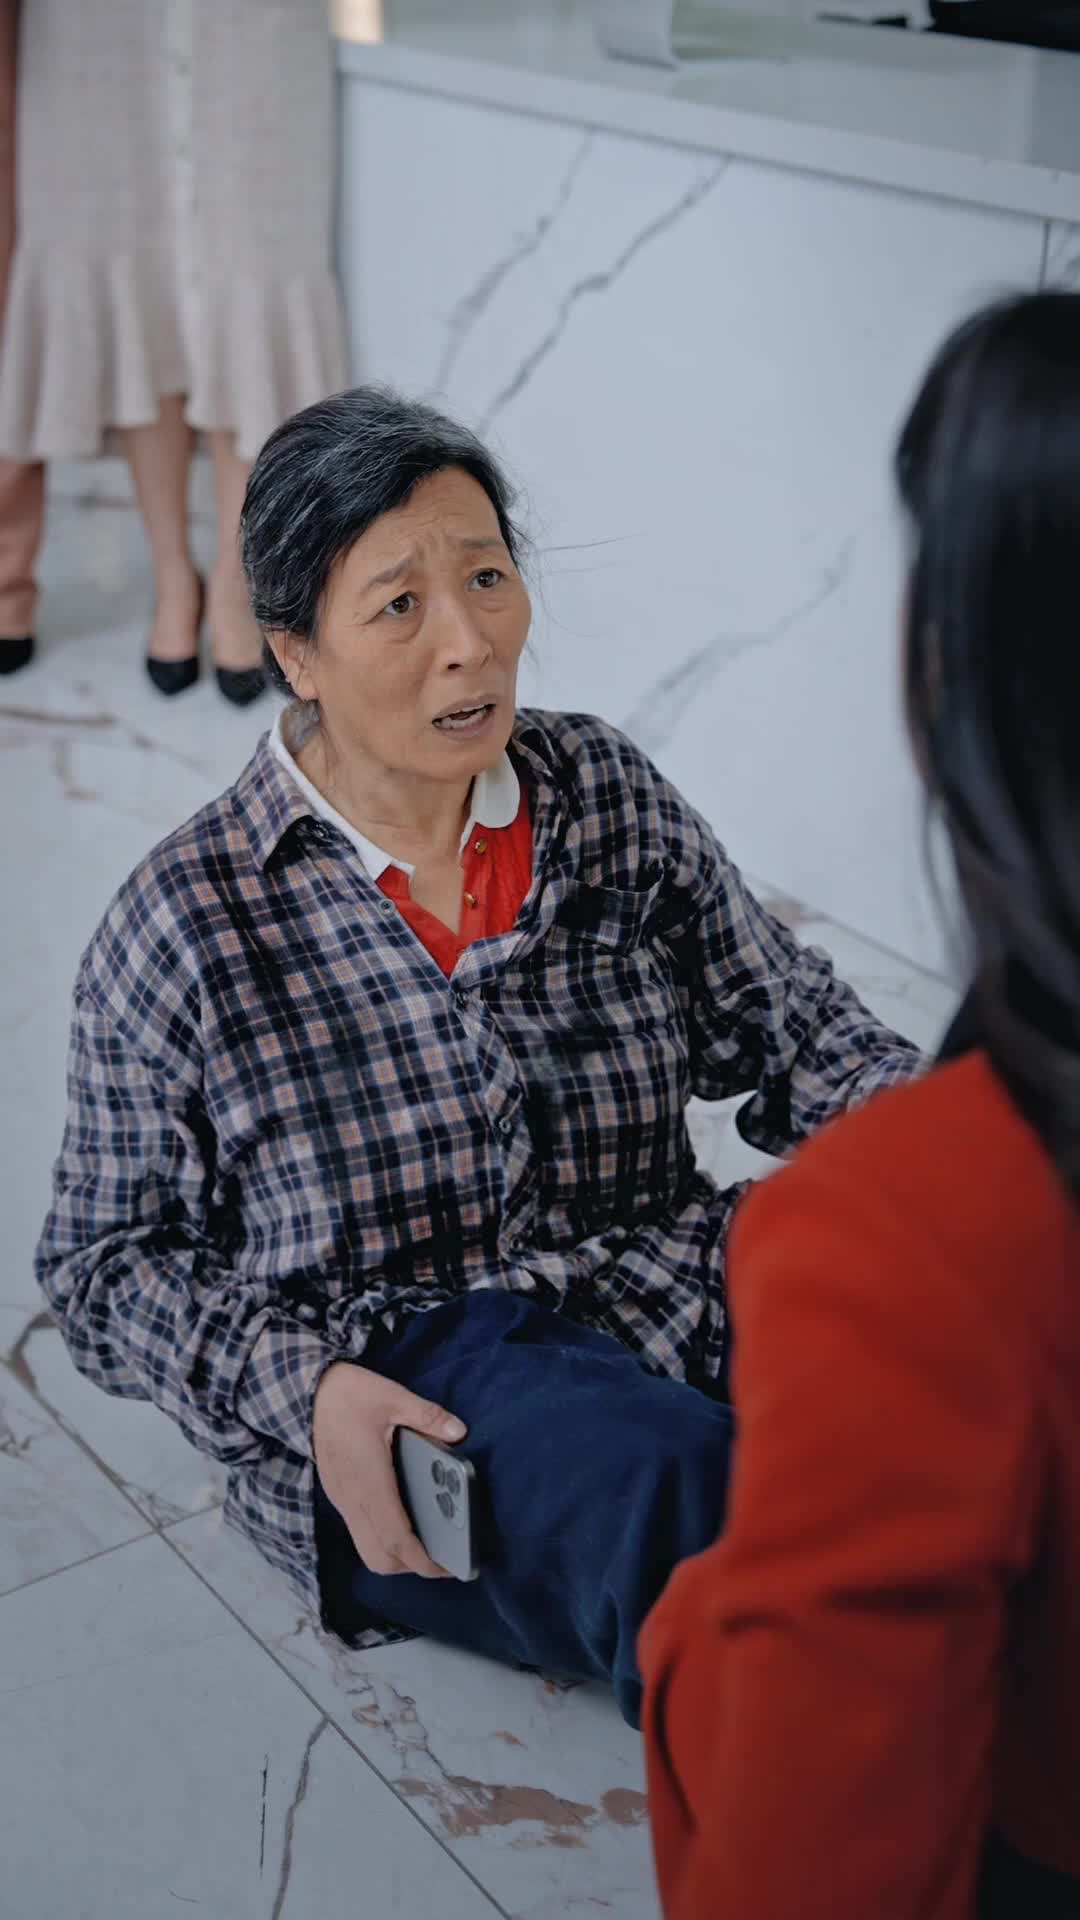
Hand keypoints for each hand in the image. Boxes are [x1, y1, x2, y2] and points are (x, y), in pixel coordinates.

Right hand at [312, 1360, 466, 1578]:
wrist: (305, 1394)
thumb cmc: (348, 1395)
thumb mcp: (392, 1397)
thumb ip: (427, 1416)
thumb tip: (457, 1431)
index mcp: (369, 1481)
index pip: (395, 1538)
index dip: (421, 1560)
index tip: (446, 1567)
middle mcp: (353, 1499)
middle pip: (379, 1557)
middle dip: (411, 1566)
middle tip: (442, 1554)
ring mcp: (343, 1500)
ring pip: (368, 1548)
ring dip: (396, 1555)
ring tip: (427, 1540)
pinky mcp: (339, 1495)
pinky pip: (362, 1531)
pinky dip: (384, 1538)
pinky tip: (405, 1518)